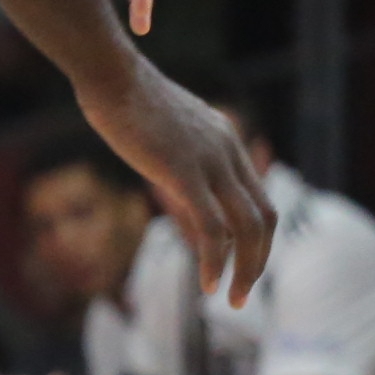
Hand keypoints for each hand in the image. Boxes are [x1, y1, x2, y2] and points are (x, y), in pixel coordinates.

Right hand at [82, 61, 274, 304]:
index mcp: (227, 142)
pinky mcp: (182, 171)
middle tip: (241, 296)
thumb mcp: (164, 126)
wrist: (110, 74)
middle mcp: (229, 152)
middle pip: (264, 218)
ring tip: (229, 299)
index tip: (239, 266)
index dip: (255, 239)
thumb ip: (179, 152)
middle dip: (258, 262)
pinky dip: (214, 260)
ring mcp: (209, 162)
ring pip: (246, 227)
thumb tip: (172, 173)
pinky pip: (211, 226)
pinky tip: (206, 283)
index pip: (258, 199)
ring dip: (244, 270)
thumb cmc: (123, 96)